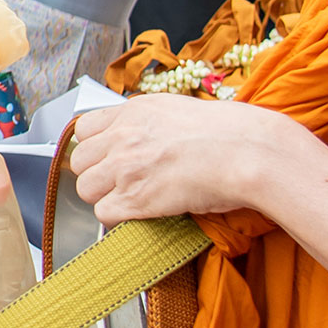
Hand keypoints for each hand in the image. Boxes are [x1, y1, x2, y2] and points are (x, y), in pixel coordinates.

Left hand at [69, 95, 324, 228]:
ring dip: (104, 197)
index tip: (106, 156)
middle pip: (79, 162)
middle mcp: (123, 137)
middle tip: (120, 181)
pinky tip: (138, 213)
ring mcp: (126, 168)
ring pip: (86, 189)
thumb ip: (149, 121)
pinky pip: (104, 214)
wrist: (248, 152)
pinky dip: (117, 218)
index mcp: (133, 111)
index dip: (94, 147)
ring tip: (130, 198)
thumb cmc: (229, 132)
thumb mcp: (178, 109)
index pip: (84, 129)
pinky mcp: (136, 199)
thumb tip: (142, 135)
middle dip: (97, 173)